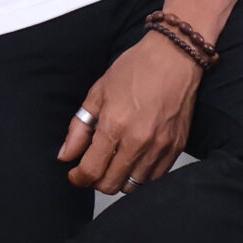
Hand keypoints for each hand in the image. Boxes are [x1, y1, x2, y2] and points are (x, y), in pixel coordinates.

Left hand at [58, 32, 200, 193]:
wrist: (175, 56)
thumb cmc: (137, 68)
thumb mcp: (98, 92)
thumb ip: (79, 127)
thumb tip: (66, 155)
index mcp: (115, 126)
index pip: (91, 171)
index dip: (78, 178)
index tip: (75, 174)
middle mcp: (138, 141)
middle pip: (111, 184)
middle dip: (96, 181)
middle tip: (93, 169)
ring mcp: (160, 146)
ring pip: (133, 186)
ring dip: (119, 180)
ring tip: (114, 164)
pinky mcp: (176, 147)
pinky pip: (155, 177)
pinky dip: (141, 175)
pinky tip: (134, 161)